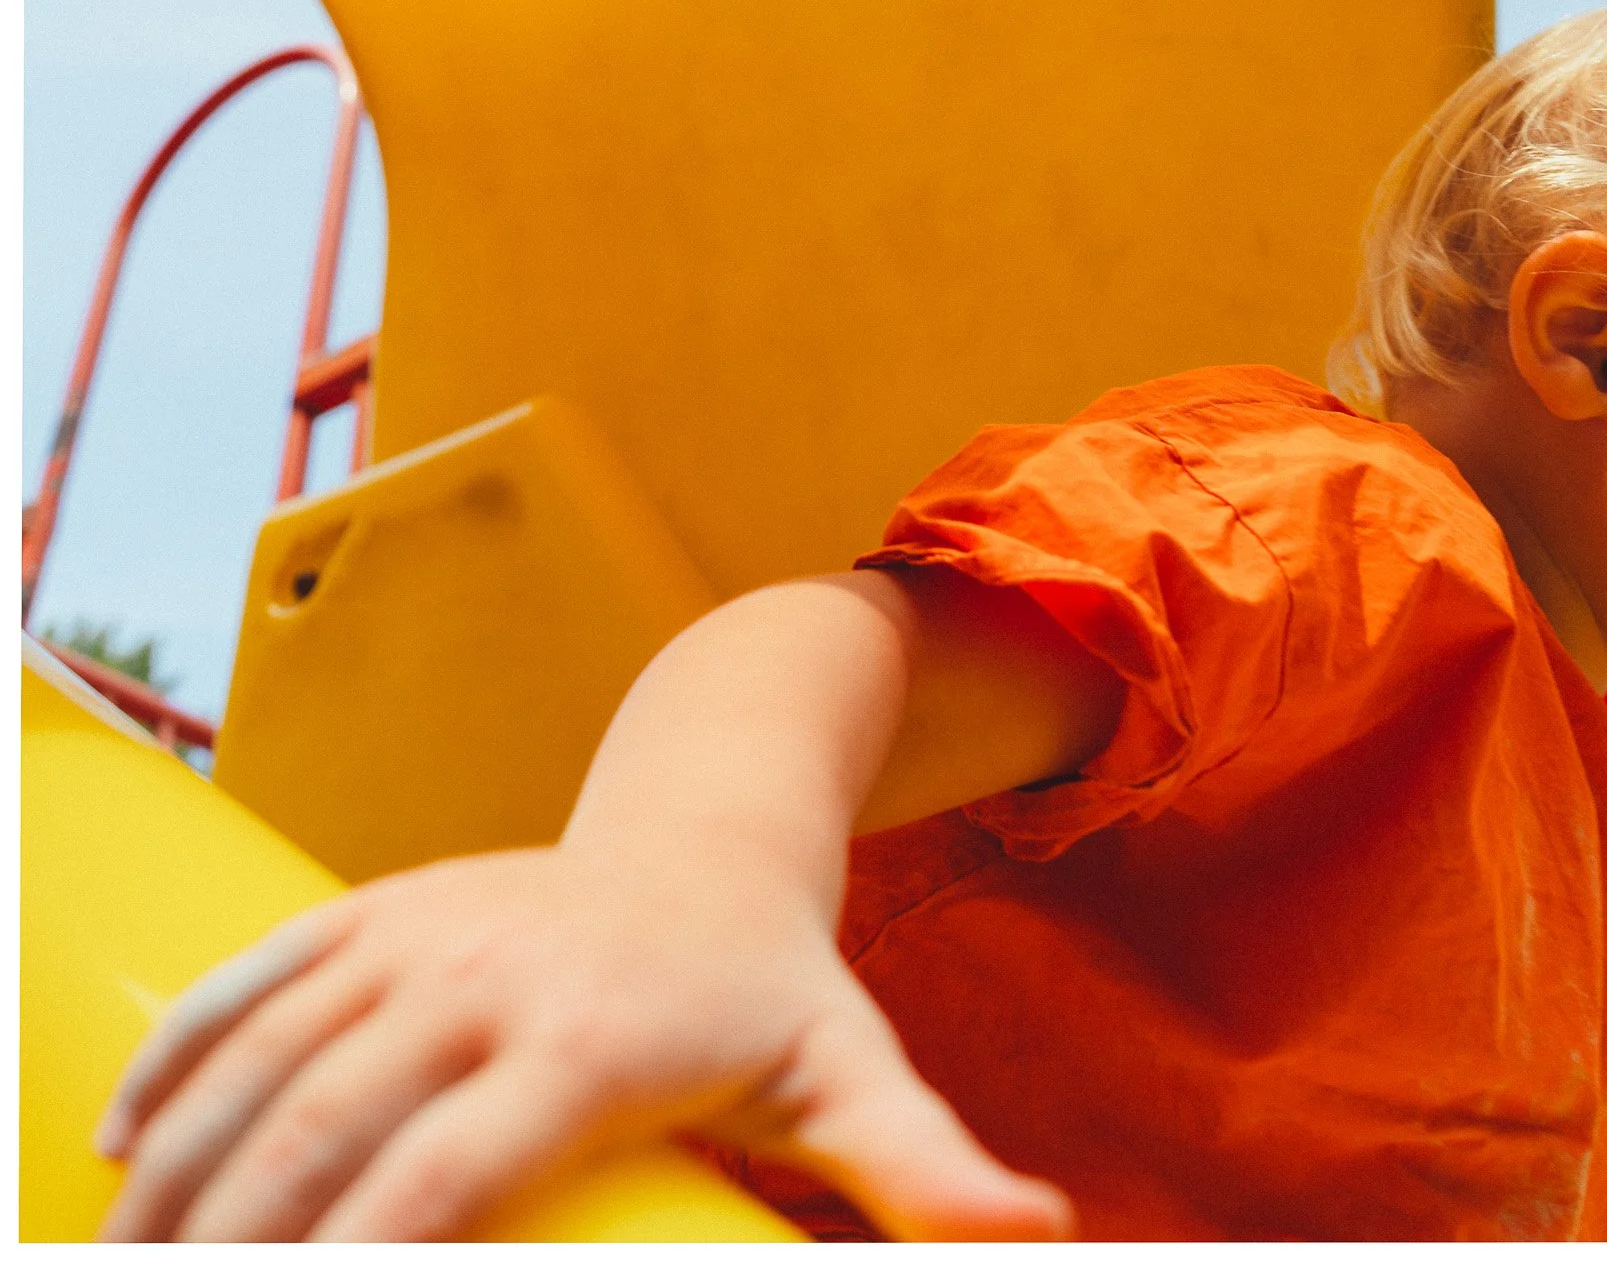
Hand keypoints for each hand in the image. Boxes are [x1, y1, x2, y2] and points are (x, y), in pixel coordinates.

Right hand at [95, 839, 1073, 1241]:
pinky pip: (258, 972)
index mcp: (593, 1036)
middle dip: (233, 1238)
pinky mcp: (380, 898)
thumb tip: (1040, 1237)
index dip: (367, 1260)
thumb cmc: (774, 979)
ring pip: (266, 1048)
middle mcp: (491, 968)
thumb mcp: (851, 1069)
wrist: (713, 816)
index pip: (452, 1170)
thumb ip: (923, 1167)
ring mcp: (424, 924)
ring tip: (116, 1270)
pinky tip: (115, 1146)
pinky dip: (175, 1055)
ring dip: (174, 1169)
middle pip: (328, 1121)